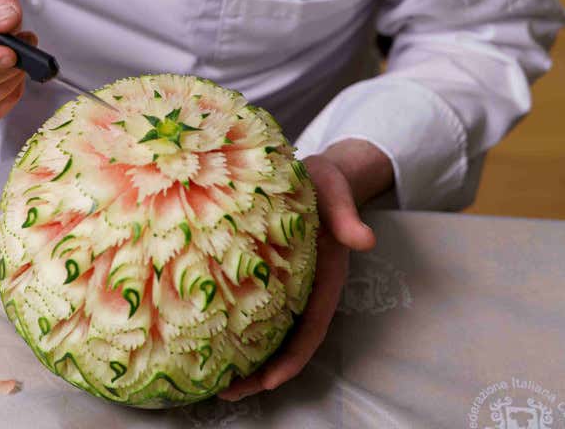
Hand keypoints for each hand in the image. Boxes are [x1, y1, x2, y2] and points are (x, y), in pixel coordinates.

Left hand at [217, 139, 392, 400]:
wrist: (317, 171)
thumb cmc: (327, 183)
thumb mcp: (336, 193)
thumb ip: (347, 216)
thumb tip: (363, 239)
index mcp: (324, 280)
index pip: (309, 331)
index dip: (290, 360)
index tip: (267, 382)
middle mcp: (303, 290)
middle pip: (281, 343)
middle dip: (256, 373)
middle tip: (222, 393)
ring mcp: (283, 286)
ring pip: (262, 331)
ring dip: (239, 357)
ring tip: (206, 380)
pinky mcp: (262, 272)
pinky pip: (246, 306)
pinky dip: (229, 325)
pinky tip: (200, 334)